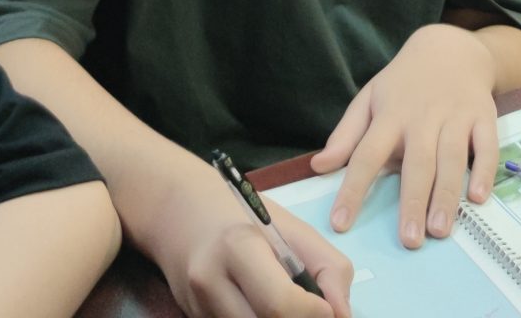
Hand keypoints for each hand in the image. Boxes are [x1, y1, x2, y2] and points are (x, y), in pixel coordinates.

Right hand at [146, 163, 350, 317]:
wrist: (177, 212)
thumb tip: (343, 316)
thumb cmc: (241, 216)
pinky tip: (265, 309)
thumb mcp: (291, 228)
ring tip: (291, 308)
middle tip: (314, 313)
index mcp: (239, 248)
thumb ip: (327, 269)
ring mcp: (197, 309)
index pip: (280, 304)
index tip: (328, 309)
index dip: (314, 315)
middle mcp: (210, 283)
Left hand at [310, 24, 499, 248]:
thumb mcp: (369, 99)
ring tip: (440, 230)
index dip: (352, 189)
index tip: (341, 223)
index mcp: (390, 115)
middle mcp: (422, 117)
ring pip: (451, 159)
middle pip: (417, 162)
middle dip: (412, 202)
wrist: (450, 48)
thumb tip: (319, 166)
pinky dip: (484, 171)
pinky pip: (486, 147)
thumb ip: (345, 135)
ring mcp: (455, 116)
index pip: (366, 154)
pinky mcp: (483, 117)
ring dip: (446, 195)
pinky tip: (477, 198)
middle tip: (409, 240)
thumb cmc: (403, 83)